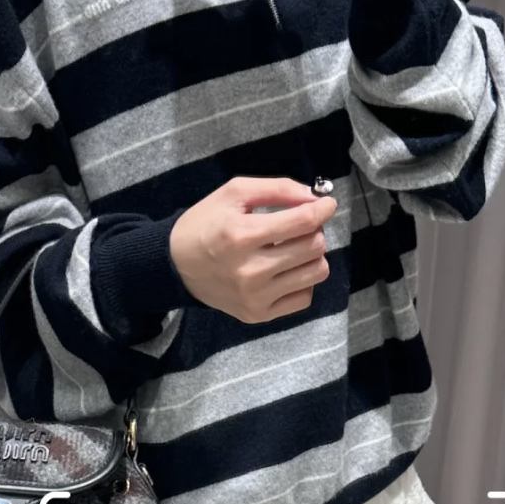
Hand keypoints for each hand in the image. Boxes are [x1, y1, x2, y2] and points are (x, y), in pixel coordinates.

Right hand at [169, 175, 337, 322]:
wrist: (177, 265)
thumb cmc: (206, 224)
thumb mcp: (234, 193)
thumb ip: (277, 188)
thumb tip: (315, 197)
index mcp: (242, 235)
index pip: (303, 222)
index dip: (323, 209)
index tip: (327, 204)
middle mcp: (250, 271)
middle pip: (314, 247)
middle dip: (314, 230)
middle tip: (300, 226)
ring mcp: (256, 297)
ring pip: (316, 273)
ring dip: (312, 256)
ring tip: (293, 248)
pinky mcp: (259, 315)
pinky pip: (304, 297)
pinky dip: (302, 281)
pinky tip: (285, 271)